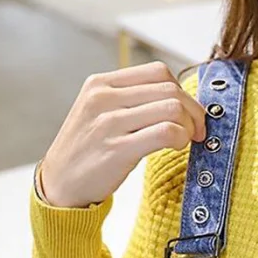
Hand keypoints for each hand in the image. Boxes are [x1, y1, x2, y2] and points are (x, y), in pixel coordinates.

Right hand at [40, 61, 206, 207]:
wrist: (59, 185)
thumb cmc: (89, 149)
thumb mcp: (100, 111)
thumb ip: (133, 98)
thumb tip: (181, 99)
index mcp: (100, 83)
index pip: (158, 71)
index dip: (182, 91)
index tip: (188, 111)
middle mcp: (103, 98)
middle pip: (170, 90)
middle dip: (194, 111)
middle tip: (197, 130)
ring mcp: (108, 123)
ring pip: (172, 109)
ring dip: (190, 125)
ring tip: (186, 139)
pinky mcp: (117, 149)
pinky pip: (166, 132)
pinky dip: (181, 138)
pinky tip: (177, 147)